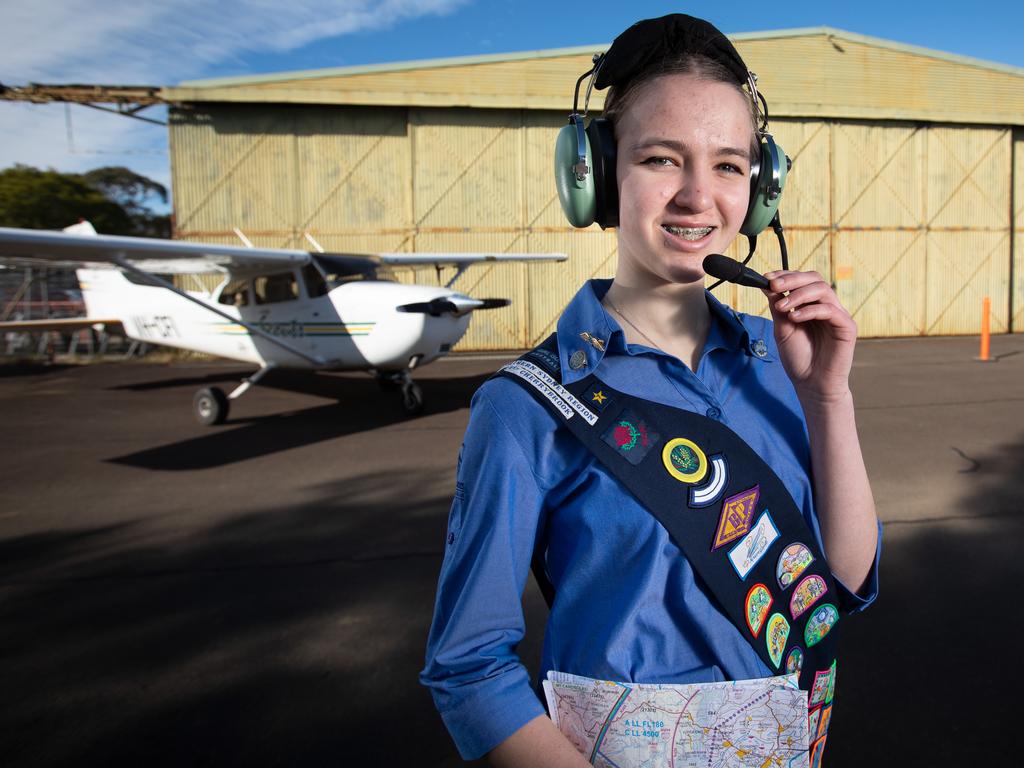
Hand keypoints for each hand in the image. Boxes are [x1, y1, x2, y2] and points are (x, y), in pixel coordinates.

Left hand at [762, 270, 856, 405]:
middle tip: (773, 285)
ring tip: (782, 307)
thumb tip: (768, 285)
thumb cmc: (798, 358)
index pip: (802, 280)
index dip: (785, 275)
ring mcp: (838, 315)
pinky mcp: (846, 327)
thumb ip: (778, 307)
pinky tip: (795, 317)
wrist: (811, 384)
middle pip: (814, 279)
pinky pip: (830, 310)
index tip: (766, 278)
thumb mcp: (782, 329)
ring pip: (823, 290)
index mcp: (811, 305)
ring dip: (798, 294)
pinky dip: (810, 310)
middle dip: (792, 279)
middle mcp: (826, 306)